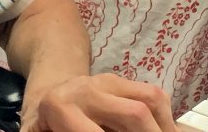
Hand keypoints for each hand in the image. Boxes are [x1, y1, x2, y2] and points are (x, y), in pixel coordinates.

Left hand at [21, 74, 177, 131]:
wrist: (47, 90)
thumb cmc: (42, 125)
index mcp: (59, 106)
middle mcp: (87, 89)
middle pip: (135, 115)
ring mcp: (108, 81)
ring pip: (150, 101)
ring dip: (163, 127)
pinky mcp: (123, 81)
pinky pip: (155, 96)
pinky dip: (165, 118)